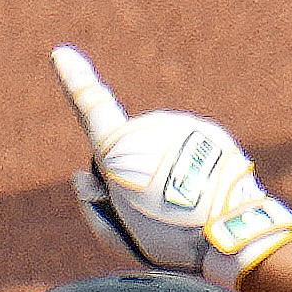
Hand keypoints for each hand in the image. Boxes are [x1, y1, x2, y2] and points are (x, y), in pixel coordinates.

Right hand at [53, 45, 291, 282]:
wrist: (230, 231)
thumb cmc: (171, 238)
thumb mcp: (119, 234)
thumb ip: (93, 206)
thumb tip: (82, 177)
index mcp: (121, 149)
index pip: (91, 107)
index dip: (74, 81)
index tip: (61, 54)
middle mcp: (151, 127)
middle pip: (129, 147)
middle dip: (132, 172)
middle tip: (151, 210)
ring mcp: (182, 125)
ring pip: (161, 148)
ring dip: (165, 171)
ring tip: (181, 207)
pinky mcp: (208, 131)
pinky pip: (187, 150)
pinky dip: (190, 169)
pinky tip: (201, 196)